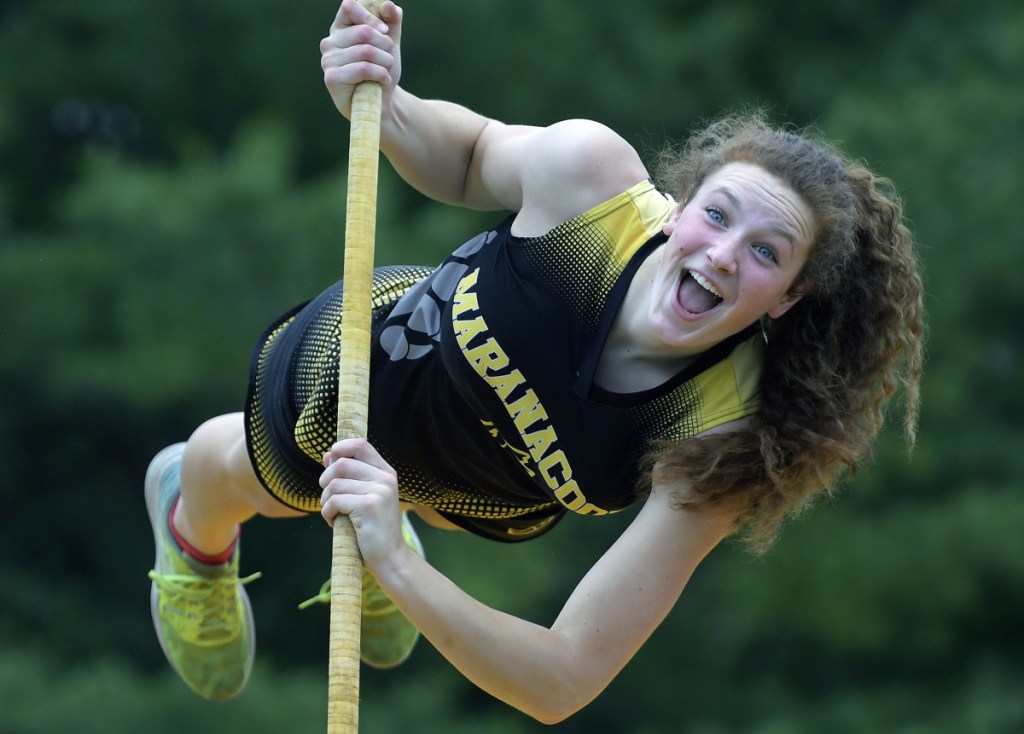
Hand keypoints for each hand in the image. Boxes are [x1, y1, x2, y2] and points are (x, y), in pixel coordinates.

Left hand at [319, 437, 405, 568]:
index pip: (360, 444)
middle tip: (329, 498)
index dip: (339, 448)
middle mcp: (385, 478)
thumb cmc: (373, 527)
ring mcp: (379, 491)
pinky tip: (334, 522)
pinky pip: (334, 501)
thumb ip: (349, 475)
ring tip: (332, 512)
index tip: (330, 463)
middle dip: (325, 480)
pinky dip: (327, 512)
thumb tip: (327, 454)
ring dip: (325, 500)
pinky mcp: (369, 506)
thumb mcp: (364, 496)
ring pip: (334, 483)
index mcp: (386, 472)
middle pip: (341, 463)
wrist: (389, 557)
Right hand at [320, 0, 402, 118]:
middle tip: (389, 58)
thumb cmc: (381, 71)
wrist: (382, 103)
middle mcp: (329, 42)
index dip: (371, 17)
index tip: (385, 31)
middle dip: (385, 45)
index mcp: (340, 28)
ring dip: (385, 62)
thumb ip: (391, 21)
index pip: (350, 6)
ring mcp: (328, 60)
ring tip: (387, 71)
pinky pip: (363, 68)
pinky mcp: (332, 78)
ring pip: (366, 51)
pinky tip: (383, 81)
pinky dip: (381, 74)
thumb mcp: (389, 43)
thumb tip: (387, 4)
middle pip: (364, 32)